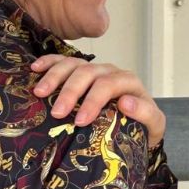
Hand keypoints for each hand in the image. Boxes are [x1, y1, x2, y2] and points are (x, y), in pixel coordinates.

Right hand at [30, 53, 165, 146]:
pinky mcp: (80, 71)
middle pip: (88, 73)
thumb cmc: (143, 127)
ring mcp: (94, 69)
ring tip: (40, 93)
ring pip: (73, 64)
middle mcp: (110, 71)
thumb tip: (125, 102)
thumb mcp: (154, 126)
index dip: (94, 100)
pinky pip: (62, 61)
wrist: (138, 126)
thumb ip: (146, 114)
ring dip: (55, 76)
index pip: (109, 84)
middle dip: (71, 91)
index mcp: (128, 82)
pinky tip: (34, 69)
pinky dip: (48, 63)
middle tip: (58, 112)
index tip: (80, 121)